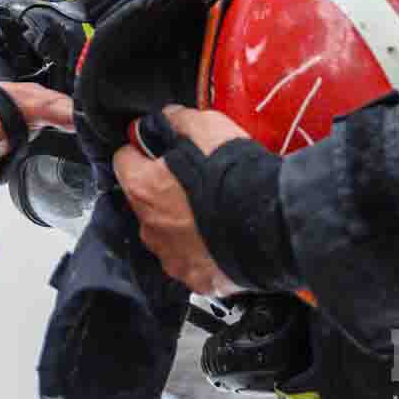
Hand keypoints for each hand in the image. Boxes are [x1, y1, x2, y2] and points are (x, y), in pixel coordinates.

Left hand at [112, 104, 251, 296]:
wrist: (273, 227)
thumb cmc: (236, 177)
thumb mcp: (206, 127)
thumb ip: (177, 121)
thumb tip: (164, 120)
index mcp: (143, 188)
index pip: (124, 160)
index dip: (144, 150)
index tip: (162, 148)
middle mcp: (149, 227)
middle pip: (146, 200)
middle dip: (164, 189)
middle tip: (197, 179)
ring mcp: (172, 257)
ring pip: (167, 233)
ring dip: (182, 222)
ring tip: (214, 210)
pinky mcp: (196, 278)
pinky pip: (192, 259)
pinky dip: (202, 249)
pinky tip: (223, 236)